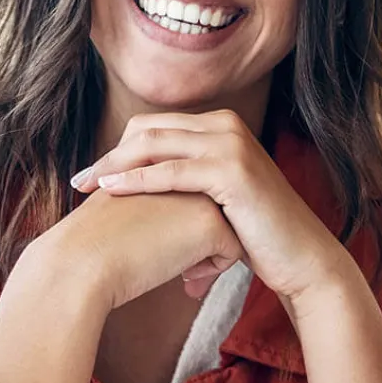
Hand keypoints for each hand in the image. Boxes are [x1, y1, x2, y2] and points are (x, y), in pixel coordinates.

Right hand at [50, 185, 244, 309]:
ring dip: (211, 252)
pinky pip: (231, 250)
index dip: (185, 223)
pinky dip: (213, 269)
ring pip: (229, 224)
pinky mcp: (210, 222)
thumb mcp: (127, 206)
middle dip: (206, 236)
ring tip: (187, 273)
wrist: (82, 261)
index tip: (169, 248)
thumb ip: (155, 202)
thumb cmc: (95, 242)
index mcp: (162, 161)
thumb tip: (176, 223)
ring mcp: (200, 191)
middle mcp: (184, 168)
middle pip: (214, 204)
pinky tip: (186, 280)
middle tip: (187, 268)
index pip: (193, 192)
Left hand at [72, 109, 349, 303]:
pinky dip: (137, 180)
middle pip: (149, 129)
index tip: (93, 173)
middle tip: (81, 180)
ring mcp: (231, 144)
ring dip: (115, 164)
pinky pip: (171, 172)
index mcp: (221, 125)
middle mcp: (226, 125)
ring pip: (155, 144)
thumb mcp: (215, 196)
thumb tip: (137, 182)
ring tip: (88, 186)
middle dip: (110, 154)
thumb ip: (186, 179)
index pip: (155, 126)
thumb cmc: (255, 233)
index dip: (119, 147)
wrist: (300, 258)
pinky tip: (112, 190)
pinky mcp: (232, 171)